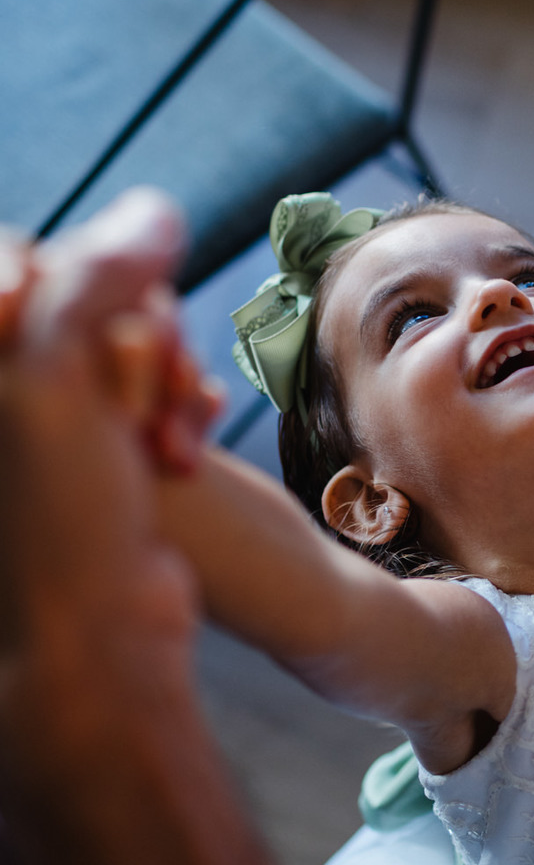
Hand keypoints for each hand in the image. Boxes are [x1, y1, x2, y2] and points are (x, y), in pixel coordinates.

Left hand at [0, 190, 198, 710]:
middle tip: (144, 397)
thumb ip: (99, 273)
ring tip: (170, 436)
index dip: (70, 283)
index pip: (18, 259)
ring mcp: (32, 428)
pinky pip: (139, 392)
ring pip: (117, 341)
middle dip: (132, 334)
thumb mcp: (58, 372)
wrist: (91, 651)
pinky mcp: (80, 460)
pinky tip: (183, 448)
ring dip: (161, 375)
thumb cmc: (51, 518)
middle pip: (76, 294)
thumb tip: (157, 212)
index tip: (100, 340)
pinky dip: (171, 408)